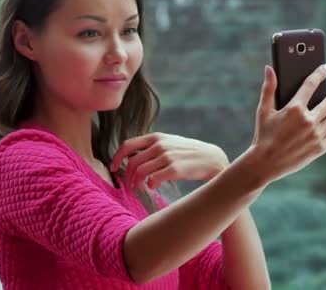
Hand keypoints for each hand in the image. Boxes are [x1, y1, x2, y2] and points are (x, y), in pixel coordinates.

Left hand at [110, 133, 229, 189]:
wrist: (212, 159)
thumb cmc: (188, 153)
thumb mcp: (170, 143)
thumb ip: (152, 147)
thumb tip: (132, 158)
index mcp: (156, 137)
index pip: (128, 145)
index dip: (117, 158)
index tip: (113, 168)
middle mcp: (160, 145)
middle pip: (132, 162)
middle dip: (127, 176)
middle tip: (130, 185)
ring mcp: (167, 157)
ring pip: (140, 172)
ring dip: (137, 183)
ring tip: (141, 187)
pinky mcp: (175, 169)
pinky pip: (153, 179)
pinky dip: (150, 185)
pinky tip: (154, 186)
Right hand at [245, 63, 325, 185]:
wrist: (265, 163)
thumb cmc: (263, 135)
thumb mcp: (263, 111)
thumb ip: (268, 88)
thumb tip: (269, 68)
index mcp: (294, 109)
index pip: (311, 84)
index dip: (320, 73)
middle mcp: (308, 121)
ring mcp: (315, 135)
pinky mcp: (319, 148)